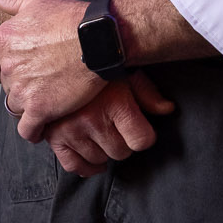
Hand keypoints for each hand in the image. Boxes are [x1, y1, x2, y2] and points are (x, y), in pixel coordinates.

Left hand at [0, 0, 101, 139]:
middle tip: (39, 84)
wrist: (97, 39)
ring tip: (45, 103)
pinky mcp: (39, 109)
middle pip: (6, 86)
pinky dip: (33, 131)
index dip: (3, 69)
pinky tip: (43, 128)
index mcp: (4, 41)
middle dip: (20, 86)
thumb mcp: (37, 1)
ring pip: (15, 107)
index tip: (17, 71)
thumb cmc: (71, 18)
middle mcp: (8, 66)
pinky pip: (27, 129)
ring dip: (27, 106)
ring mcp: (22, 89)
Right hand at [45, 73, 175, 176]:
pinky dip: (85, 166)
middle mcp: (93, 120)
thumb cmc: (96, 64)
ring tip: (101, 132)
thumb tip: (167, 109)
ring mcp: (71, 131)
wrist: (59, 56)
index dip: (144, 135)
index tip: (139, 129)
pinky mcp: (55, 137)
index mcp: (114, 103)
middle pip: (121, 152)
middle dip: (122, 141)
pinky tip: (92, 156)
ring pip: (99, 159)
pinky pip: (73, 165)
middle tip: (116, 126)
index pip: (142, 140)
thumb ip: (148, 93)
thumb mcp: (127, 72)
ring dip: (103, 150)